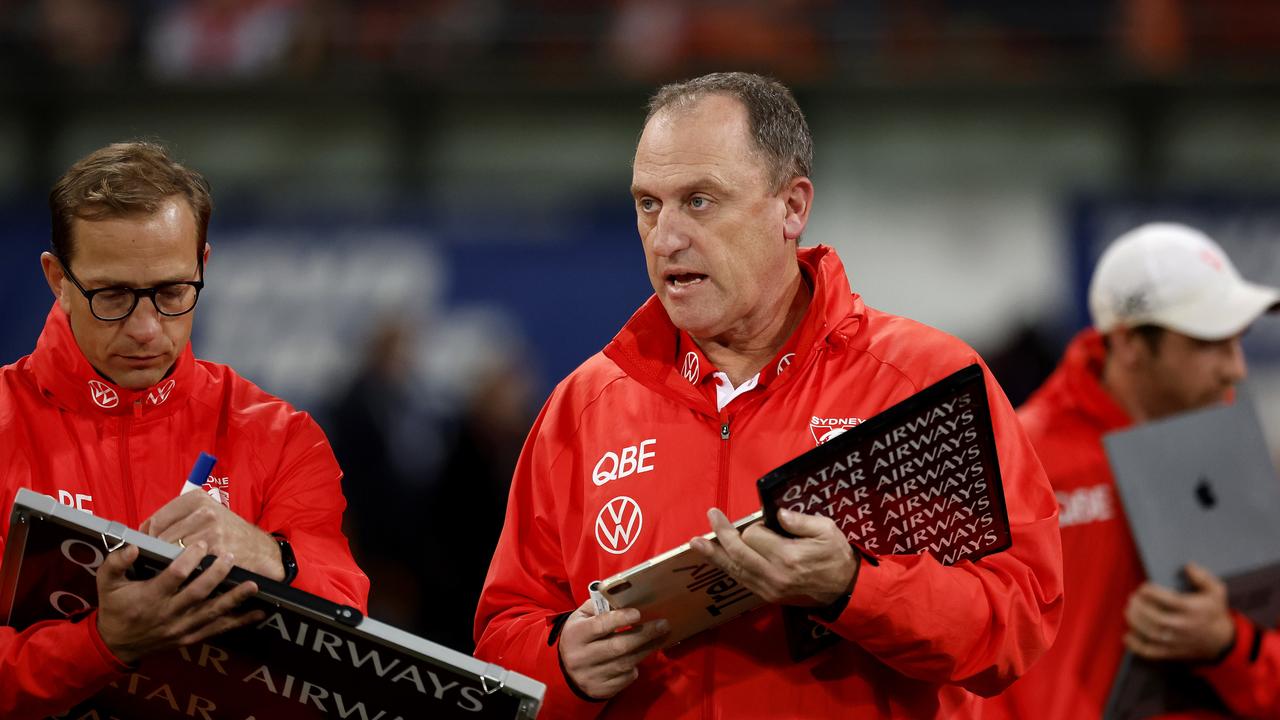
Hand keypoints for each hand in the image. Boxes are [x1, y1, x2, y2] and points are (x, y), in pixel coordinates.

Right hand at [96, 542, 264, 664]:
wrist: (117, 643)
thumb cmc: (115, 607)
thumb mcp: (106, 583)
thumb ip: (116, 562)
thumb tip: (133, 546)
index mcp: (150, 598)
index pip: (174, 576)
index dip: (190, 559)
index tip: (203, 544)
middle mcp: (168, 614)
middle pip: (198, 593)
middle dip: (217, 574)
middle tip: (231, 556)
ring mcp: (182, 628)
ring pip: (212, 613)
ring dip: (234, 599)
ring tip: (253, 585)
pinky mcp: (191, 637)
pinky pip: (217, 629)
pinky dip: (239, 622)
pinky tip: (258, 613)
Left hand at [141, 491, 283, 580]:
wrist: (260, 550)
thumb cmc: (227, 532)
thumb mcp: (205, 513)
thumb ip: (175, 518)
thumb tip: (142, 532)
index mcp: (197, 498)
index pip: (157, 520)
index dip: (148, 537)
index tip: (149, 546)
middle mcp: (205, 512)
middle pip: (161, 538)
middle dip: (157, 552)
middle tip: (160, 562)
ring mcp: (212, 531)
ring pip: (171, 552)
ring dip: (168, 564)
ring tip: (173, 569)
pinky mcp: (217, 552)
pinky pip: (187, 565)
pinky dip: (183, 572)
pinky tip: (186, 574)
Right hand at [558, 598, 669, 699]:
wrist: (567, 672)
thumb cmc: (580, 637)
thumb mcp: (581, 618)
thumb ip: (599, 607)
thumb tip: (625, 598)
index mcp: (575, 635)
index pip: (599, 626)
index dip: (620, 619)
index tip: (638, 613)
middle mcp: (580, 657)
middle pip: (617, 647)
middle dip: (644, 635)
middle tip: (663, 625)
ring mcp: (591, 676)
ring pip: (625, 663)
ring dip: (647, 649)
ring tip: (661, 637)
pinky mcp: (601, 690)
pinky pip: (625, 678)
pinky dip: (635, 666)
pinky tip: (641, 655)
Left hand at [690, 508, 857, 607]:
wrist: (844, 591)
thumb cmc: (837, 556)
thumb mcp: (827, 530)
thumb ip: (801, 521)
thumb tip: (778, 514)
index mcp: (788, 556)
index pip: (754, 536)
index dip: (756, 526)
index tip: (767, 523)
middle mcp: (773, 574)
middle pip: (737, 552)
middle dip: (722, 533)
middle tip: (712, 514)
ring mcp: (768, 588)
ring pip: (734, 569)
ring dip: (714, 554)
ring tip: (696, 542)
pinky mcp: (767, 596)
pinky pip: (741, 580)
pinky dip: (727, 568)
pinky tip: (715, 558)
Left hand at [1124, 562, 1235, 661]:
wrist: (1221, 641)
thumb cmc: (1214, 612)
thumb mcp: (1216, 591)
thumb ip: (1203, 577)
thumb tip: (1188, 566)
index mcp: (1193, 610)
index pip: (1170, 601)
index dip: (1152, 593)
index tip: (1144, 588)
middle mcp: (1183, 627)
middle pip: (1156, 619)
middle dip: (1140, 607)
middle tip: (1133, 598)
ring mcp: (1176, 642)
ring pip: (1151, 635)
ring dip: (1135, 622)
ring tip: (1129, 610)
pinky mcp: (1171, 652)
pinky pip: (1151, 652)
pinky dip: (1136, 646)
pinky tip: (1127, 635)